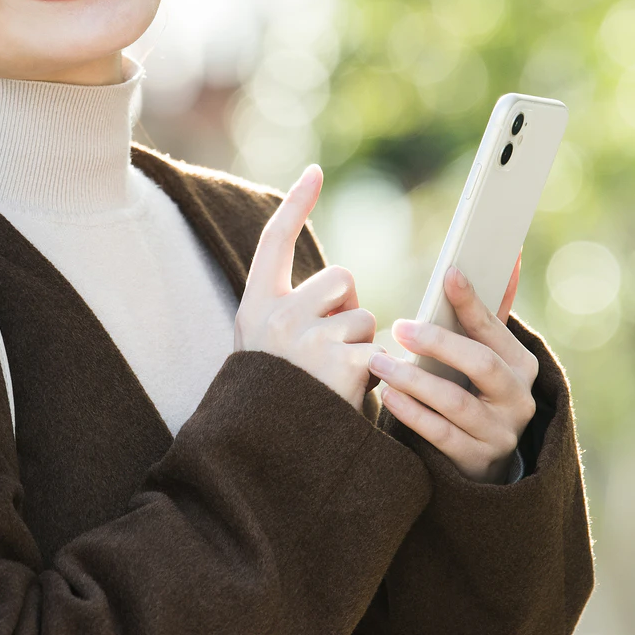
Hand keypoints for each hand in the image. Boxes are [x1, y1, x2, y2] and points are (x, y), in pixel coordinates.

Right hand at [235, 164, 378, 410]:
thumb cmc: (275, 407)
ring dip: (361, 346)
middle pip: (341, 280)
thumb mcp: (266, 351)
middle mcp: (277, 317)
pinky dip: (375, 374)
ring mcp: (308, 339)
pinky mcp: (342, 364)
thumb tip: (345, 285)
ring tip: (336, 383)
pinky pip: (378, 350)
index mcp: (255, 308)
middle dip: (347, 311)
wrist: (265, 461)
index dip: (296, 205)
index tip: (315, 173)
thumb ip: (293, 313)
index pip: (275, 242)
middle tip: (329, 355)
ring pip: (364, 316)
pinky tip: (352, 397)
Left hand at [372, 256, 537, 482]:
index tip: (448, 274)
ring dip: (414, 381)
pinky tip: (389, 397)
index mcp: (522, 363)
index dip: (472, 301)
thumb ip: (489, 311)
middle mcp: (519, 398)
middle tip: (399, 327)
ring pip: (456, 402)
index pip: (495, 328)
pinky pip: (441, 435)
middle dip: (439, 343)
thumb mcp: (487, 353)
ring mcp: (500, 433)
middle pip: (480, 364)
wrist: (482, 460)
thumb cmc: (474, 390)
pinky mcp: (477, 461)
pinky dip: (413, 414)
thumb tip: (509, 254)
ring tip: (379, 362)